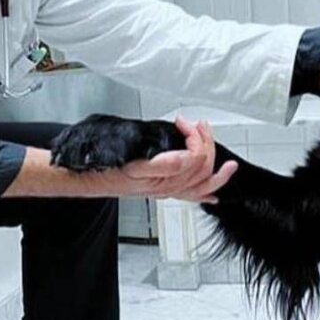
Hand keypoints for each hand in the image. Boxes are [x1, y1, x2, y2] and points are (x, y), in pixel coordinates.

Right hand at [118, 117, 236, 203]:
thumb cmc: (109, 168)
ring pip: (202, 184)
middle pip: (202, 168)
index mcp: (165, 178)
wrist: (93, 177)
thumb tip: (187, 158)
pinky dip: (206, 195)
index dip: (194, 136)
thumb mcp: (134, 164)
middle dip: (206, 143)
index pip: (195, 157)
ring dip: (216, 170)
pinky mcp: (162, 190)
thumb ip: (164, 163)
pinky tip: (213, 196)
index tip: (182, 122)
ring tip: (225, 161)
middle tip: (199, 125)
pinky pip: (190, 197)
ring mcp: (168, 189)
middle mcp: (170, 186)